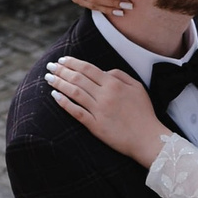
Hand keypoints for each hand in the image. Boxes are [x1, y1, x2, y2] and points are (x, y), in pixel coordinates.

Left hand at [48, 57, 165, 166]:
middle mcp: (105, 95)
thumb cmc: (144, 113)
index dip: (72, 62)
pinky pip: (76, 112)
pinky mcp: (95, 126)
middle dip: (61, 70)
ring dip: (59, 83)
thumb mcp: (138, 88)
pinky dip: (64, 103)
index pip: (88, 68)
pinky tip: (55, 96)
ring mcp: (99, 111)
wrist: (148, 138)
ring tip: (49, 78)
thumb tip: (104, 71)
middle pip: (78, 78)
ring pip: (74, 93)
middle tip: (50, 66)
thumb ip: (121, 75)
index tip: (62, 59)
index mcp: (114, 84)